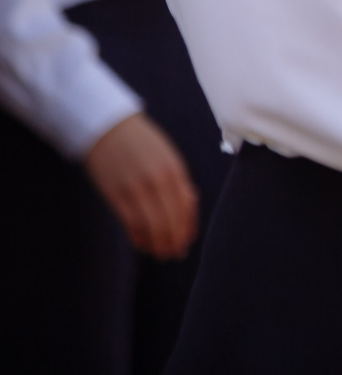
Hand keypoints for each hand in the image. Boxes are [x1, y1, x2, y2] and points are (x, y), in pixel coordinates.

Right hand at [84, 112, 197, 259]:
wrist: (109, 129)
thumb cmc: (142, 144)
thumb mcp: (168, 158)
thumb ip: (178, 181)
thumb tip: (189, 206)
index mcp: (175, 171)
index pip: (186, 208)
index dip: (187, 228)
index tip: (186, 242)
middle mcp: (158, 181)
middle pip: (171, 220)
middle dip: (174, 241)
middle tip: (174, 254)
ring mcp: (137, 189)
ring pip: (152, 226)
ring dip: (157, 244)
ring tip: (160, 254)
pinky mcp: (116, 195)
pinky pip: (131, 224)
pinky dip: (138, 238)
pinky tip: (142, 245)